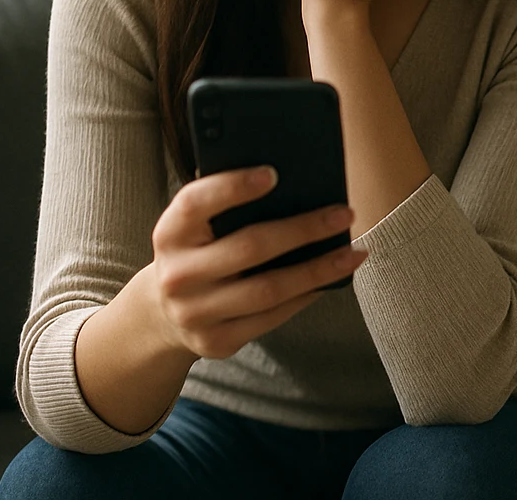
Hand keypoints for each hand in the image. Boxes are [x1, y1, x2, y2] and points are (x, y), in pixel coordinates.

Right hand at [147, 166, 366, 359]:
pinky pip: (272, 317)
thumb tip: (289, 180)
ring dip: (318, 270)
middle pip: (248, 248)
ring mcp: (195, 314)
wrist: (163, 314)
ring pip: (268, 289)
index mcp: (169, 233)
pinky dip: (307, 295)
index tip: (273, 174)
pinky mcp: (217, 342)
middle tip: (344, 214)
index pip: (195, 203)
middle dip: (303, 229)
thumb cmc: (196, 252)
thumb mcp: (195, 227)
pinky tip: (331, 279)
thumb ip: (226, 205)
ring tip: (353, 252)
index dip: (232, 187)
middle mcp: (177, 275)